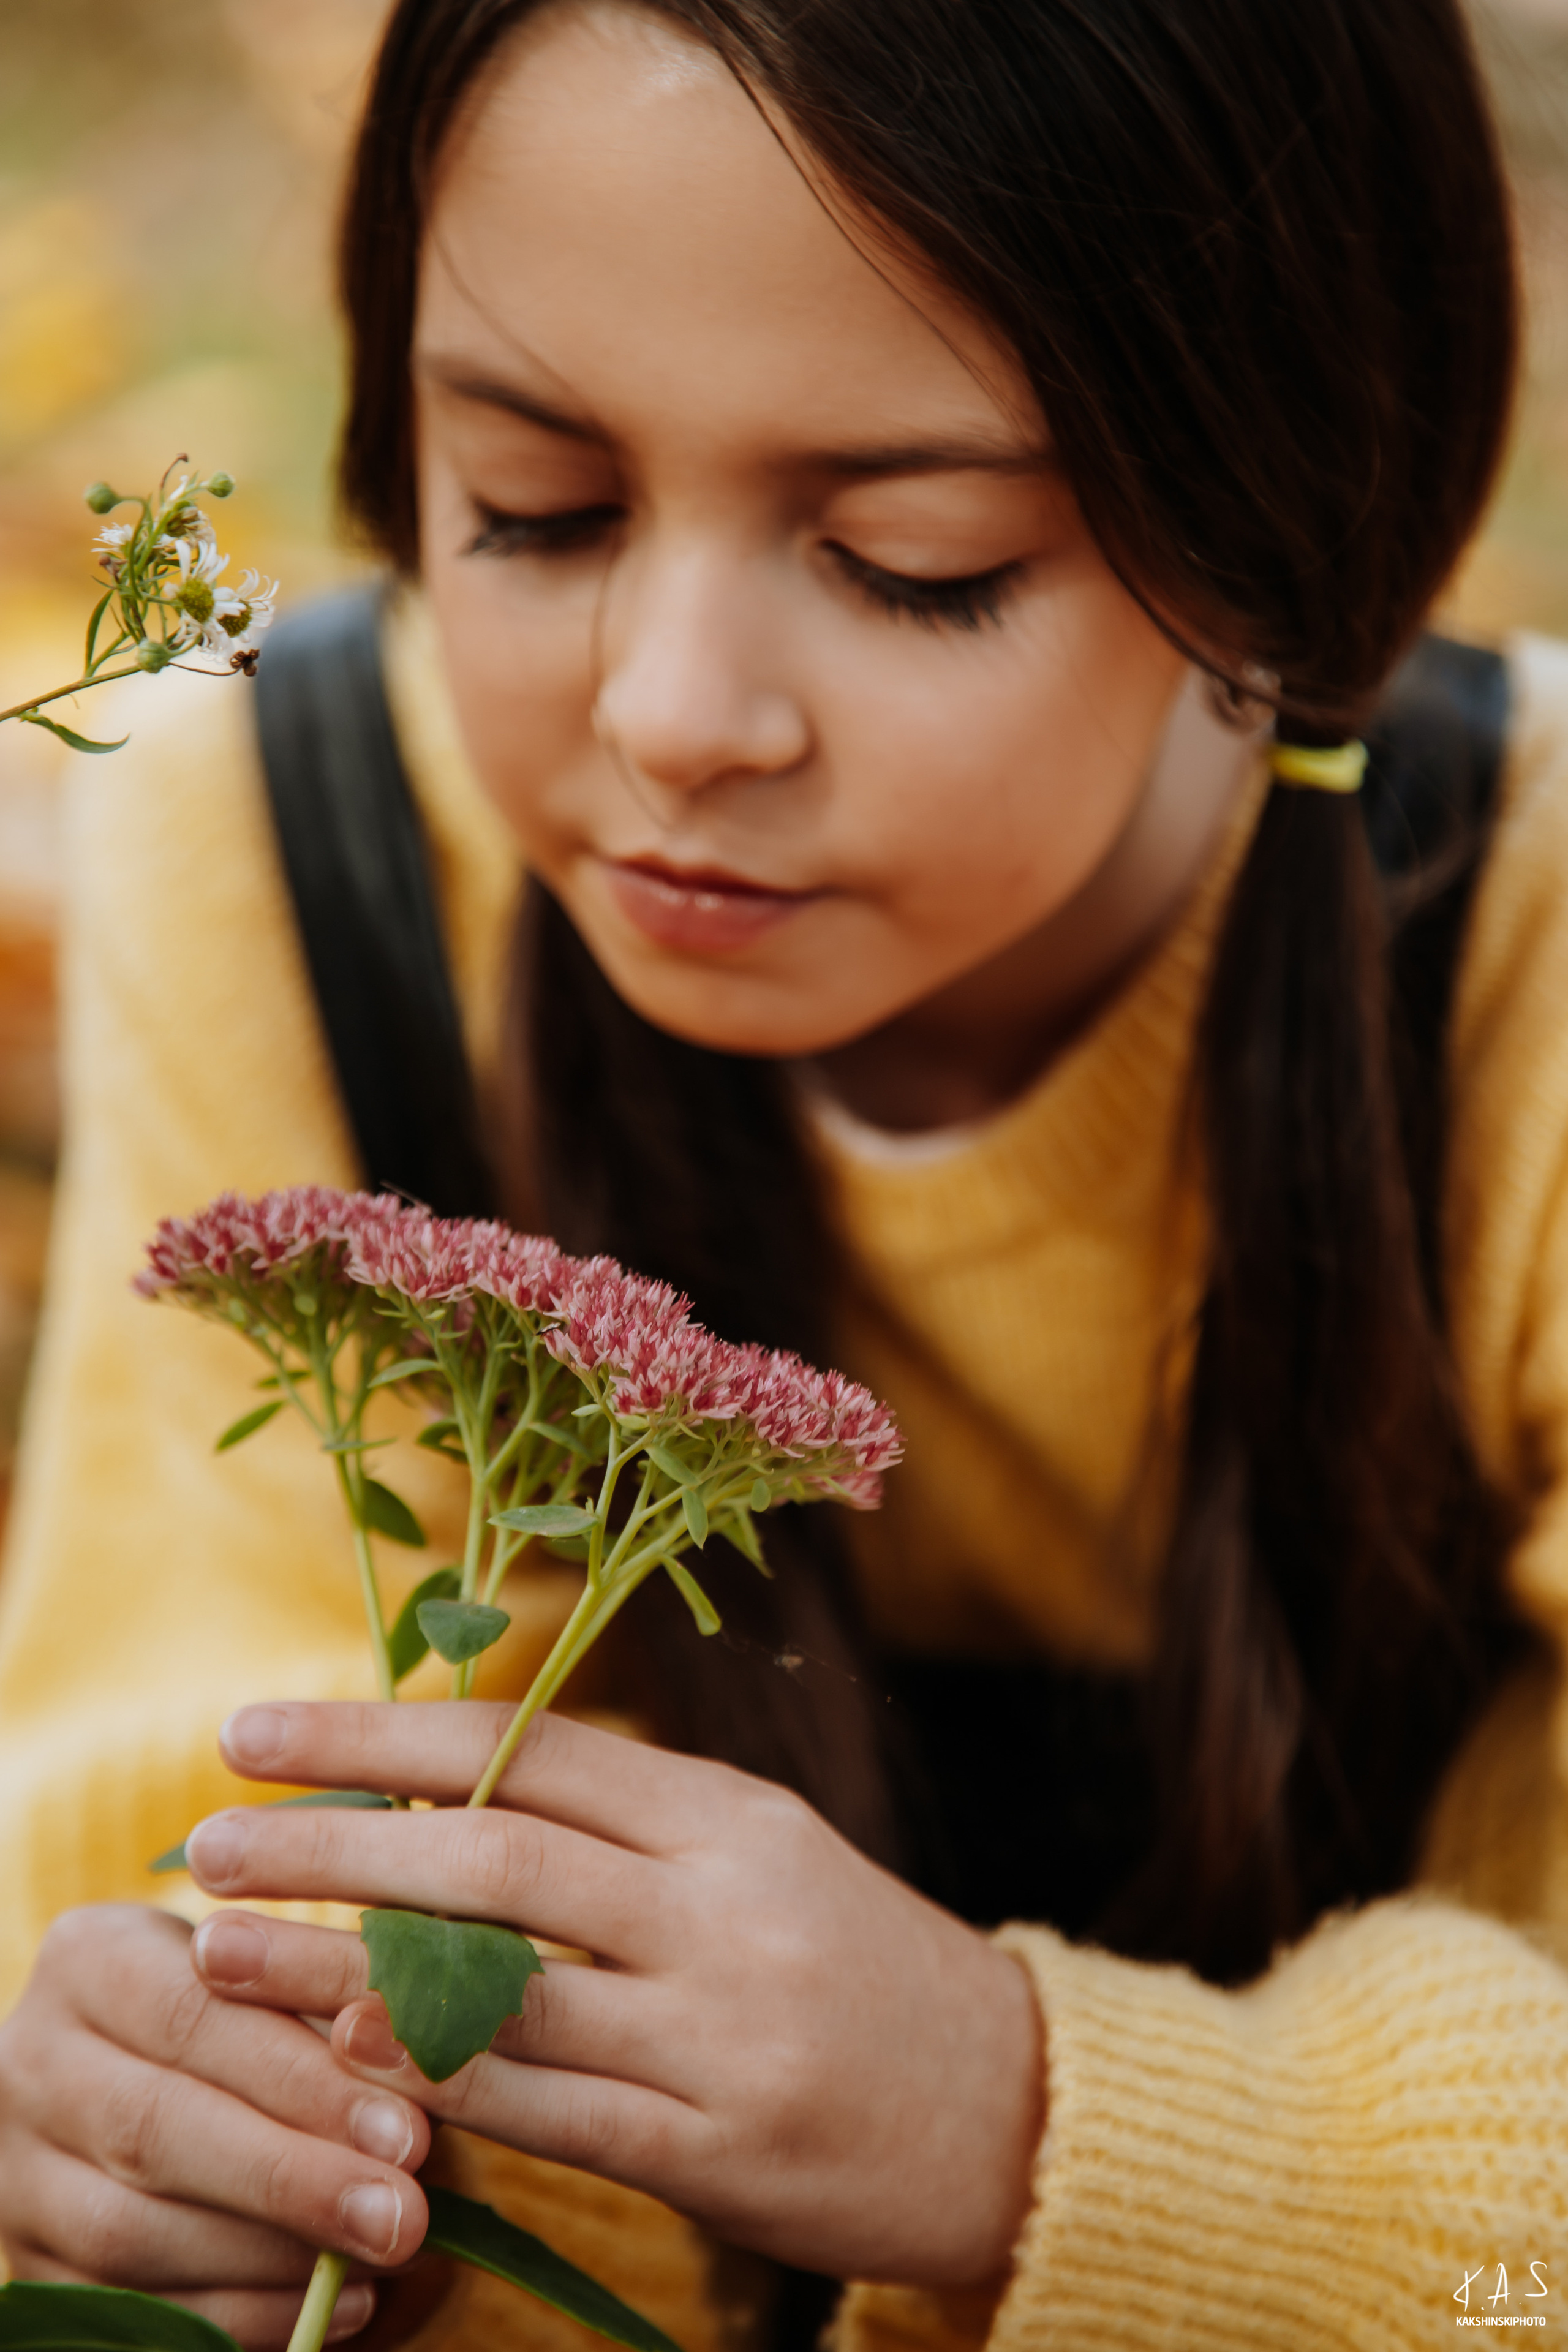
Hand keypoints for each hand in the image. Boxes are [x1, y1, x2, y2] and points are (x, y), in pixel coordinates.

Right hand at [0, 1902, 433, 2347]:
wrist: (139, 2068)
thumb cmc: (241, 2006)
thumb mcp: (269, 1975)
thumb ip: (326, 2010)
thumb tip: (408, 2068)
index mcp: (89, 1959)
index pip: (192, 2015)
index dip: (301, 2080)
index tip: (407, 2131)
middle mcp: (32, 2062)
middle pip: (154, 2130)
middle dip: (292, 2177)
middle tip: (403, 2212)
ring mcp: (19, 2174)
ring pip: (131, 2233)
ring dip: (271, 2255)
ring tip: (380, 2256)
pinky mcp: (30, 2265)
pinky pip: (129, 2310)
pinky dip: (242, 2316)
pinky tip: (334, 2306)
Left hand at [186, 1702, 1044, 2287]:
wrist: (1007, 2105)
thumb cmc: (848, 1960)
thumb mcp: (753, 1855)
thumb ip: (616, 1828)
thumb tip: (433, 1794)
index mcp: (728, 1815)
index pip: (531, 1750)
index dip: (384, 1734)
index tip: (258, 1729)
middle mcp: (723, 1910)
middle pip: (498, 1860)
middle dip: (337, 1846)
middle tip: (210, 1841)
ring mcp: (723, 2035)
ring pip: (503, 1996)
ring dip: (345, 1976)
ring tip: (228, 1957)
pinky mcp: (719, 2152)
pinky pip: (548, 2116)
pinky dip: (437, 2089)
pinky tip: (344, 2069)